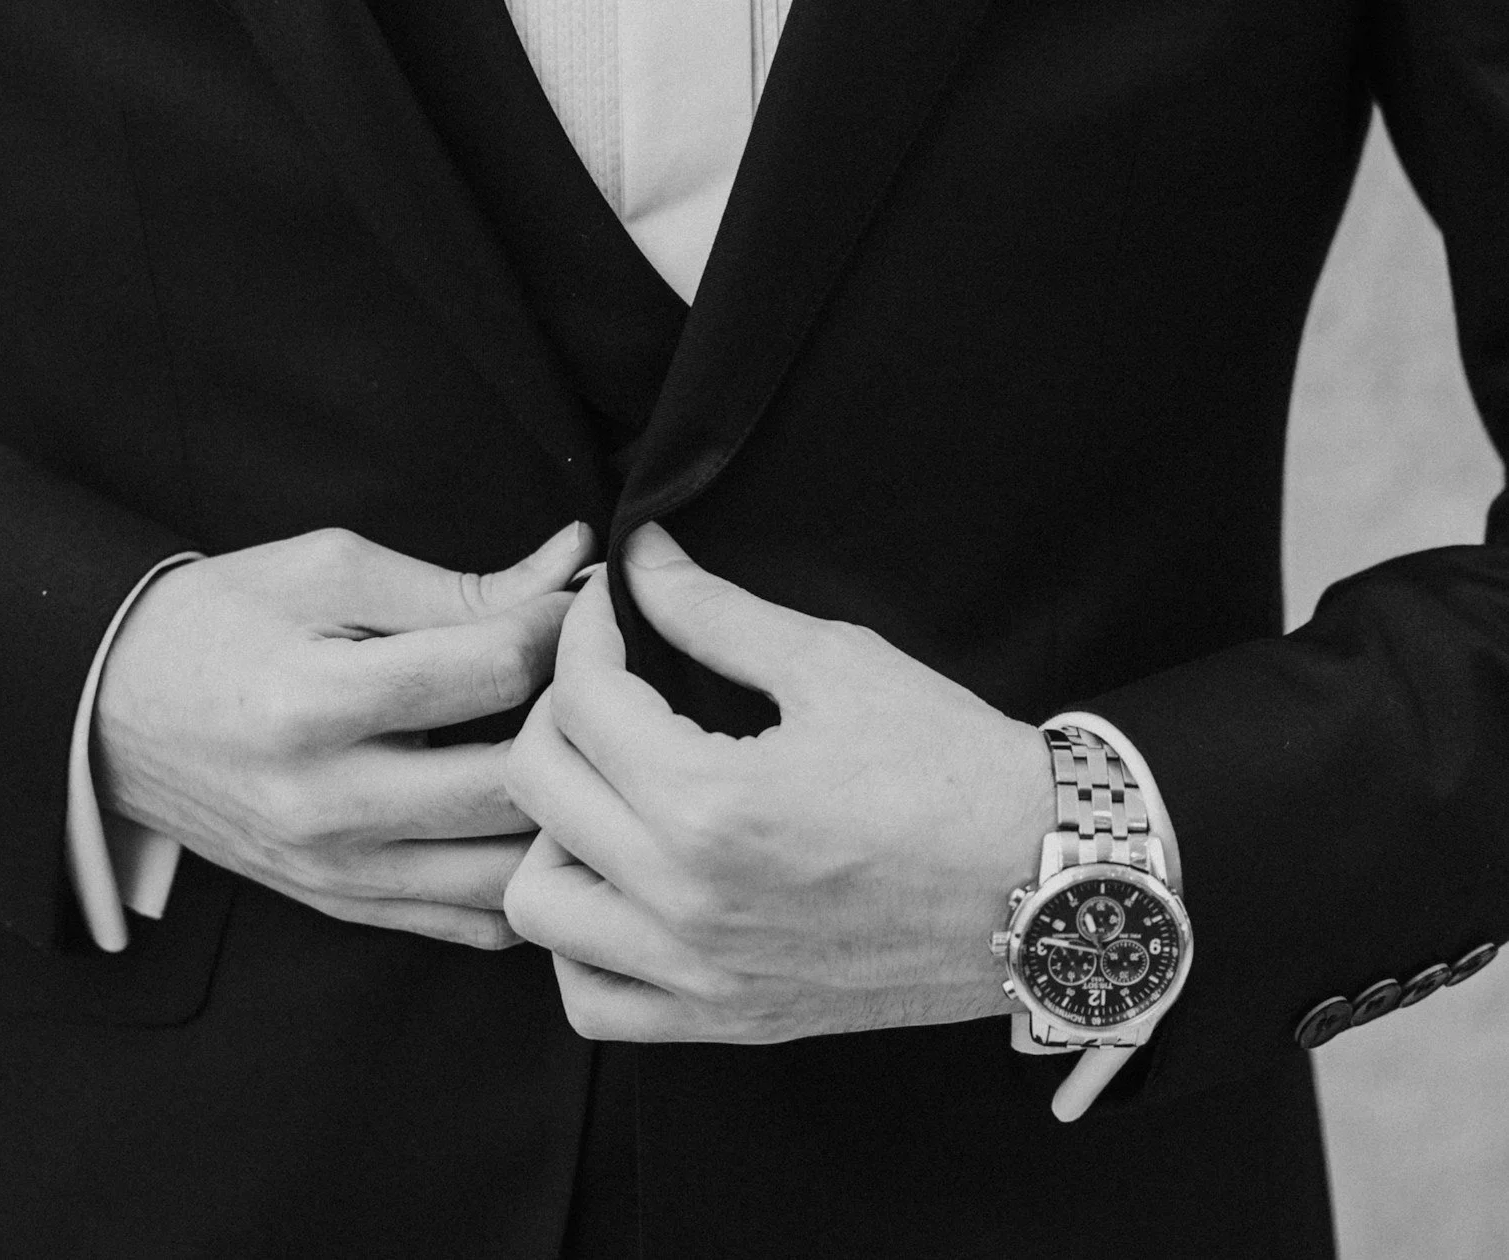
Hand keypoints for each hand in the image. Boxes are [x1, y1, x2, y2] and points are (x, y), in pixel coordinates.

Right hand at [93, 518, 594, 947]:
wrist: (114, 708)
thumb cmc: (226, 618)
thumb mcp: (333, 570)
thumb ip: (460, 584)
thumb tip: (573, 563)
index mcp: (317, 700)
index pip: (491, 672)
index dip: (560, 626)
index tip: (584, 600)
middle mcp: (326, 802)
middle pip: (511, 781)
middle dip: (577, 720)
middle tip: (596, 675)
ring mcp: (334, 870)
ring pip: (505, 870)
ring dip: (559, 809)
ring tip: (571, 746)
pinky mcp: (341, 906)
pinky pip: (471, 922)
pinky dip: (520, 873)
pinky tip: (529, 815)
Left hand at [502, 524, 1053, 1039]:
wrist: (1040, 880)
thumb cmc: (949, 764)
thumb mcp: (832, 661)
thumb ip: (713, 610)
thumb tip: (640, 557)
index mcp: (710, 804)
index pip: (582, 697)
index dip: (585, 624)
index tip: (610, 598)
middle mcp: (686, 901)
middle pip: (537, 785)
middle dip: (559, 705)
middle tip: (610, 673)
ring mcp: (700, 974)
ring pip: (538, 904)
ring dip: (554, 829)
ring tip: (612, 782)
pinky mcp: (725, 1020)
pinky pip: (592, 998)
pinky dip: (582, 941)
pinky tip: (624, 881)